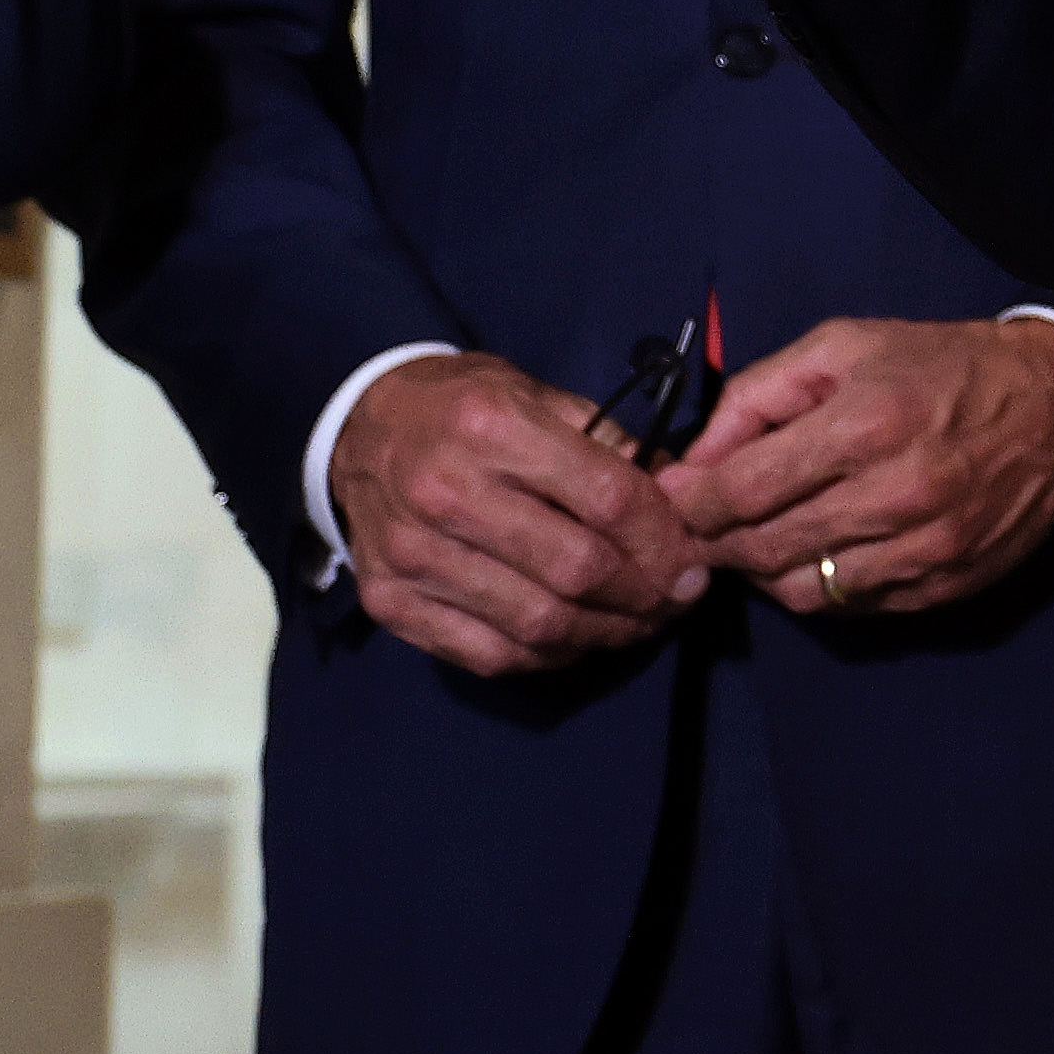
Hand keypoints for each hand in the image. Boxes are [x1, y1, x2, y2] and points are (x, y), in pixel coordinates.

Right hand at [337, 353, 709, 683]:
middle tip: (675, 598)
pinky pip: (491, 654)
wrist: (360, 429)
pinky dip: (548, 657)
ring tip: (638, 622)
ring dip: (607, 634)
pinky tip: (577, 638)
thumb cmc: (464, 408)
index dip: (664, 541)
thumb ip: (610, 447)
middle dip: (646, 594)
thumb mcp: (537, 396)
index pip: (607, 500)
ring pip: (539, 624)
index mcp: (492, 427)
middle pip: (577, 570)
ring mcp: (412, 554)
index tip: (693, 561)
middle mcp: (446, 492)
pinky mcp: (392, 603)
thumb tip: (681, 502)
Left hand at [673, 314, 1053, 625]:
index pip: (742, 490)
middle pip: (763, 548)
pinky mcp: (945, 585)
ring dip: (762, 572)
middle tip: (698, 528)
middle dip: (714, 542)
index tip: (668, 500)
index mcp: (866, 424)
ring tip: (755, 542)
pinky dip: (819, 587)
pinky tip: (814, 553)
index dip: (688, 503)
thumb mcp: (845, 346)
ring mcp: (924, 549)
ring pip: (803, 591)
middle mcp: (895, 495)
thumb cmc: (942, 366)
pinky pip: (853, 608)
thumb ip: (760, 395)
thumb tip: (696, 457)